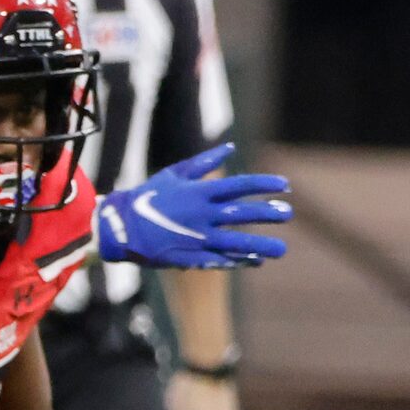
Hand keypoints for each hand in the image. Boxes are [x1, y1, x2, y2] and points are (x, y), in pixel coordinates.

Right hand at [97, 145, 292, 268]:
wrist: (122, 227)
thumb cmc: (148, 196)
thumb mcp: (175, 173)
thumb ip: (204, 163)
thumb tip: (229, 148)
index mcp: (199, 192)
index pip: (240, 186)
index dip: (264, 186)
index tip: (284, 186)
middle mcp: (202, 215)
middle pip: (242, 214)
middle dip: (267, 213)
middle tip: (288, 213)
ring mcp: (198, 238)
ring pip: (236, 242)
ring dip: (260, 246)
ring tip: (281, 249)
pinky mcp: (191, 257)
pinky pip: (221, 260)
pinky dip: (239, 261)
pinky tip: (256, 262)